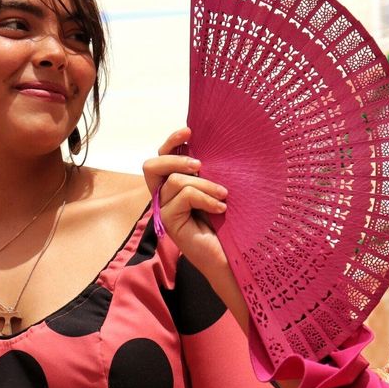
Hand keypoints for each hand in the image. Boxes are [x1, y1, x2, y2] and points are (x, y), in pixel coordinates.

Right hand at [143, 128, 250, 332]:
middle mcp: (165, 197)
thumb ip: (209, 171)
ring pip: (175, 180)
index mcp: (175, 186)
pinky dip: (206, 198)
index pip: (162, 157)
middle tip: (201, 164)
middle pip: (151, 166)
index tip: (190, 131)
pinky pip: (183, 196)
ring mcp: (165, 211)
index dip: (171, 141)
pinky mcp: (170, 223)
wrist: (238, 256)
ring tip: (223, 195)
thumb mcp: (220, 189)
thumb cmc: (234, 223)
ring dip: (204, 184)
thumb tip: (213, 144)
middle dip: (174, 158)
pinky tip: (221, 209)